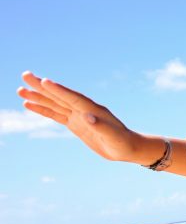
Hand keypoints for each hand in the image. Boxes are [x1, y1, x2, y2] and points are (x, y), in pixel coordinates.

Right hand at [18, 72, 141, 161]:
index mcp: (93, 109)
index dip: (59, 90)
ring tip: (20, 89)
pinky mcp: (75, 123)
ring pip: (54, 104)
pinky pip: (56, 114)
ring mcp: (78, 115)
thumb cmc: (123, 142)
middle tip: (25, 75)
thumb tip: (87, 117)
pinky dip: (42, 109)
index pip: (73, 98)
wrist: (127, 148)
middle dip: (42, 87)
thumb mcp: (113, 136)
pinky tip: (29, 104)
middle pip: (59, 96)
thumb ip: (101, 126)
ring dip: (38, 96)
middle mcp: (84, 109)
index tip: (44, 81)